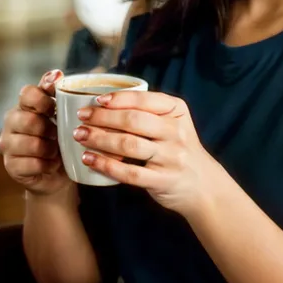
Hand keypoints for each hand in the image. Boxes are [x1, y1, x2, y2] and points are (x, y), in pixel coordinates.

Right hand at [0, 70, 70, 195]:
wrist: (60, 172)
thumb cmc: (62, 138)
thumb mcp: (63, 115)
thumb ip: (58, 93)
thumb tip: (57, 73)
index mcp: (25, 105)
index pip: (27, 93)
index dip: (43, 100)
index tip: (55, 108)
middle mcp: (12, 122)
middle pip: (29, 120)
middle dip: (50, 129)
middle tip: (59, 135)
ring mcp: (8, 145)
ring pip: (31, 143)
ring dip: (50, 149)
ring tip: (56, 151)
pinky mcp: (12, 166)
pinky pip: (32, 164)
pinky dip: (47, 164)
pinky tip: (51, 164)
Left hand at [73, 91, 220, 216]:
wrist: (202, 184)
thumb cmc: (178, 148)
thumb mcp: (173, 123)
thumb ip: (149, 112)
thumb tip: (105, 102)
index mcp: (177, 111)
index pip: (144, 100)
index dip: (118, 99)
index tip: (96, 100)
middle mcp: (176, 132)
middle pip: (133, 121)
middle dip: (102, 118)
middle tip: (81, 117)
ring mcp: (171, 157)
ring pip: (129, 145)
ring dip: (100, 139)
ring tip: (80, 136)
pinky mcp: (162, 180)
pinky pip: (129, 173)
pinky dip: (106, 165)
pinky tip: (89, 160)